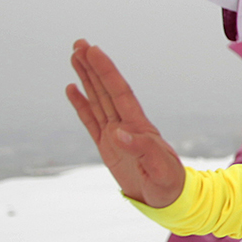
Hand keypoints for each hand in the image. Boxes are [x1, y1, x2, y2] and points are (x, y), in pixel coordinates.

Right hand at [65, 40, 185, 207]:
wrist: (168, 198)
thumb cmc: (169, 183)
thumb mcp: (160, 169)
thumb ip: (141, 150)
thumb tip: (118, 132)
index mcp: (139, 126)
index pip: (120, 92)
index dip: (107, 71)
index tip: (95, 51)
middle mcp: (126, 124)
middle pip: (106, 89)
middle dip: (93, 66)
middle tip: (79, 43)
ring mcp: (115, 133)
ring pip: (97, 99)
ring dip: (86, 78)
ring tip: (75, 57)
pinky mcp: (107, 146)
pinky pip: (90, 120)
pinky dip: (81, 104)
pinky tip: (72, 89)